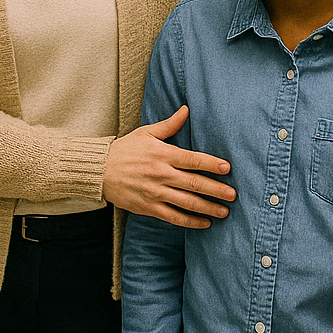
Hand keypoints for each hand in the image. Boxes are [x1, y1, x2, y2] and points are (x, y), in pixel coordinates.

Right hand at [105, 106, 234, 227]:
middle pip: (194, 183)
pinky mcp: (149, 207)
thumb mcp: (146, 133)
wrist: (99, 170)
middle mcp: (161, 174)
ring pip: (187, 203)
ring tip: (224, 212)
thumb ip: (170, 124)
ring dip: (208, 208)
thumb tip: (187, 109)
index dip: (212, 164)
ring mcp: (155, 192)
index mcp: (163, 154)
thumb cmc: (125, 150)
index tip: (228, 169)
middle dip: (216, 190)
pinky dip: (190, 221)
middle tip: (233, 195)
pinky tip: (204, 223)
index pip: (193, 160)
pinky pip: (173, 217)